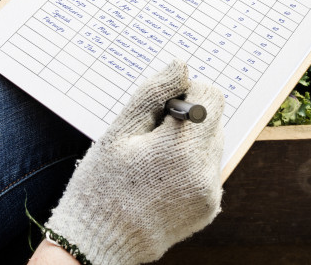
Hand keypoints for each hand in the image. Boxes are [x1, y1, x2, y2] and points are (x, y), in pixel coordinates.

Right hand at [44, 61, 223, 264]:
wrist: (97, 244)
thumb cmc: (101, 183)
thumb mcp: (120, 131)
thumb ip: (154, 93)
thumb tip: (182, 67)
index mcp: (181, 150)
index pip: (212, 97)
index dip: (188, 94)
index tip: (161, 109)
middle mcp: (204, 172)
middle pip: (214, 120)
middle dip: (188, 120)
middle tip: (151, 137)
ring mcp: (209, 194)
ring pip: (212, 145)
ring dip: (190, 143)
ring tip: (153, 161)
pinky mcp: (209, 208)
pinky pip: (209, 170)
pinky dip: (190, 166)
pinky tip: (161, 178)